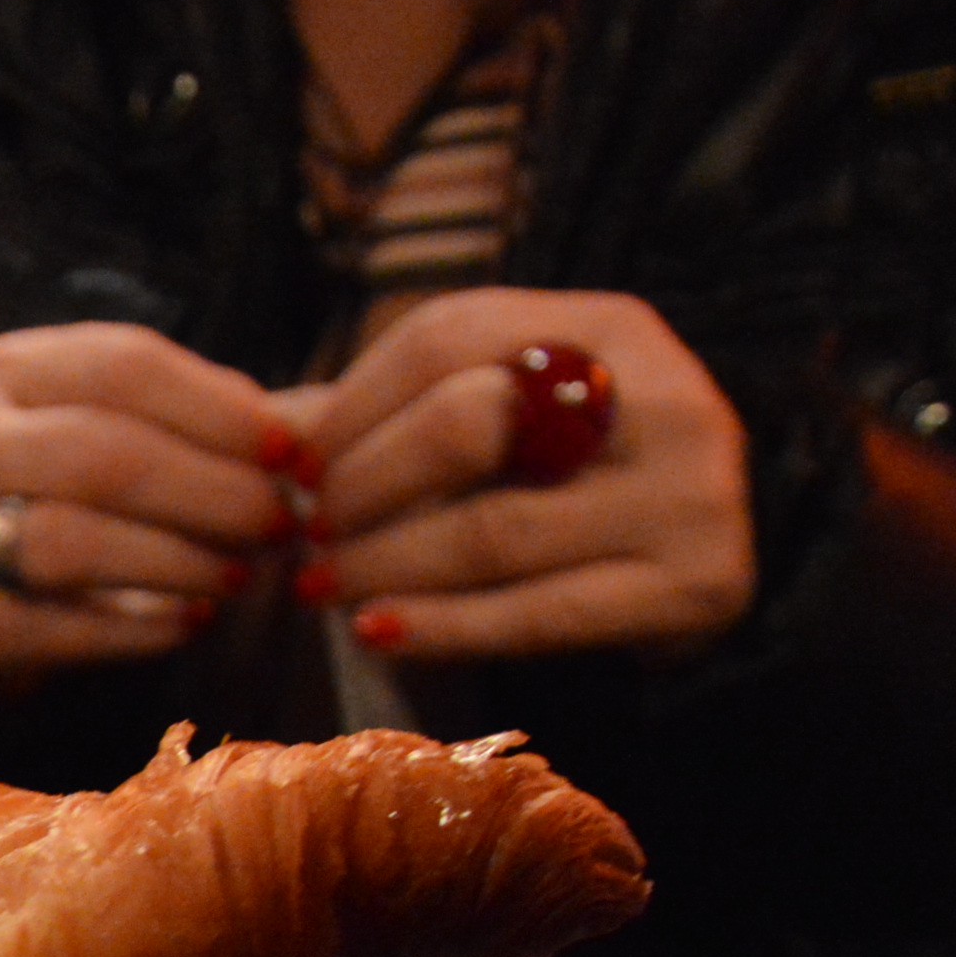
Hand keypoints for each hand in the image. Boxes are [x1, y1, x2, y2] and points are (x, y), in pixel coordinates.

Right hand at [0, 323, 297, 692]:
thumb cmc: (73, 489)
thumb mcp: (129, 428)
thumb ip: (222, 422)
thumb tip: (333, 430)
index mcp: (8, 370)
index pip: (124, 367)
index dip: (218, 408)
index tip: (292, 452)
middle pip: (102, 454)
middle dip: (210, 491)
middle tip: (282, 523)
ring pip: (73, 541)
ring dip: (179, 561)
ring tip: (243, 576)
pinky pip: (59, 626)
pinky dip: (140, 629)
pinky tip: (192, 622)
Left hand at [294, 288, 752, 662]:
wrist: (698, 574)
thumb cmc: (570, 488)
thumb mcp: (500, 426)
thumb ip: (389, 418)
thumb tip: (257, 430)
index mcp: (610, 325)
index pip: (447, 334)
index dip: (351, 403)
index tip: (293, 464)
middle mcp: (663, 397)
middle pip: (468, 424)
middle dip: (364, 485)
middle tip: (307, 534)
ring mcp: (689, 493)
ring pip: (492, 531)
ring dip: (383, 564)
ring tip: (321, 587)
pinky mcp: (695, 585)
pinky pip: (537, 614)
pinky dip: (441, 628)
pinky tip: (376, 631)